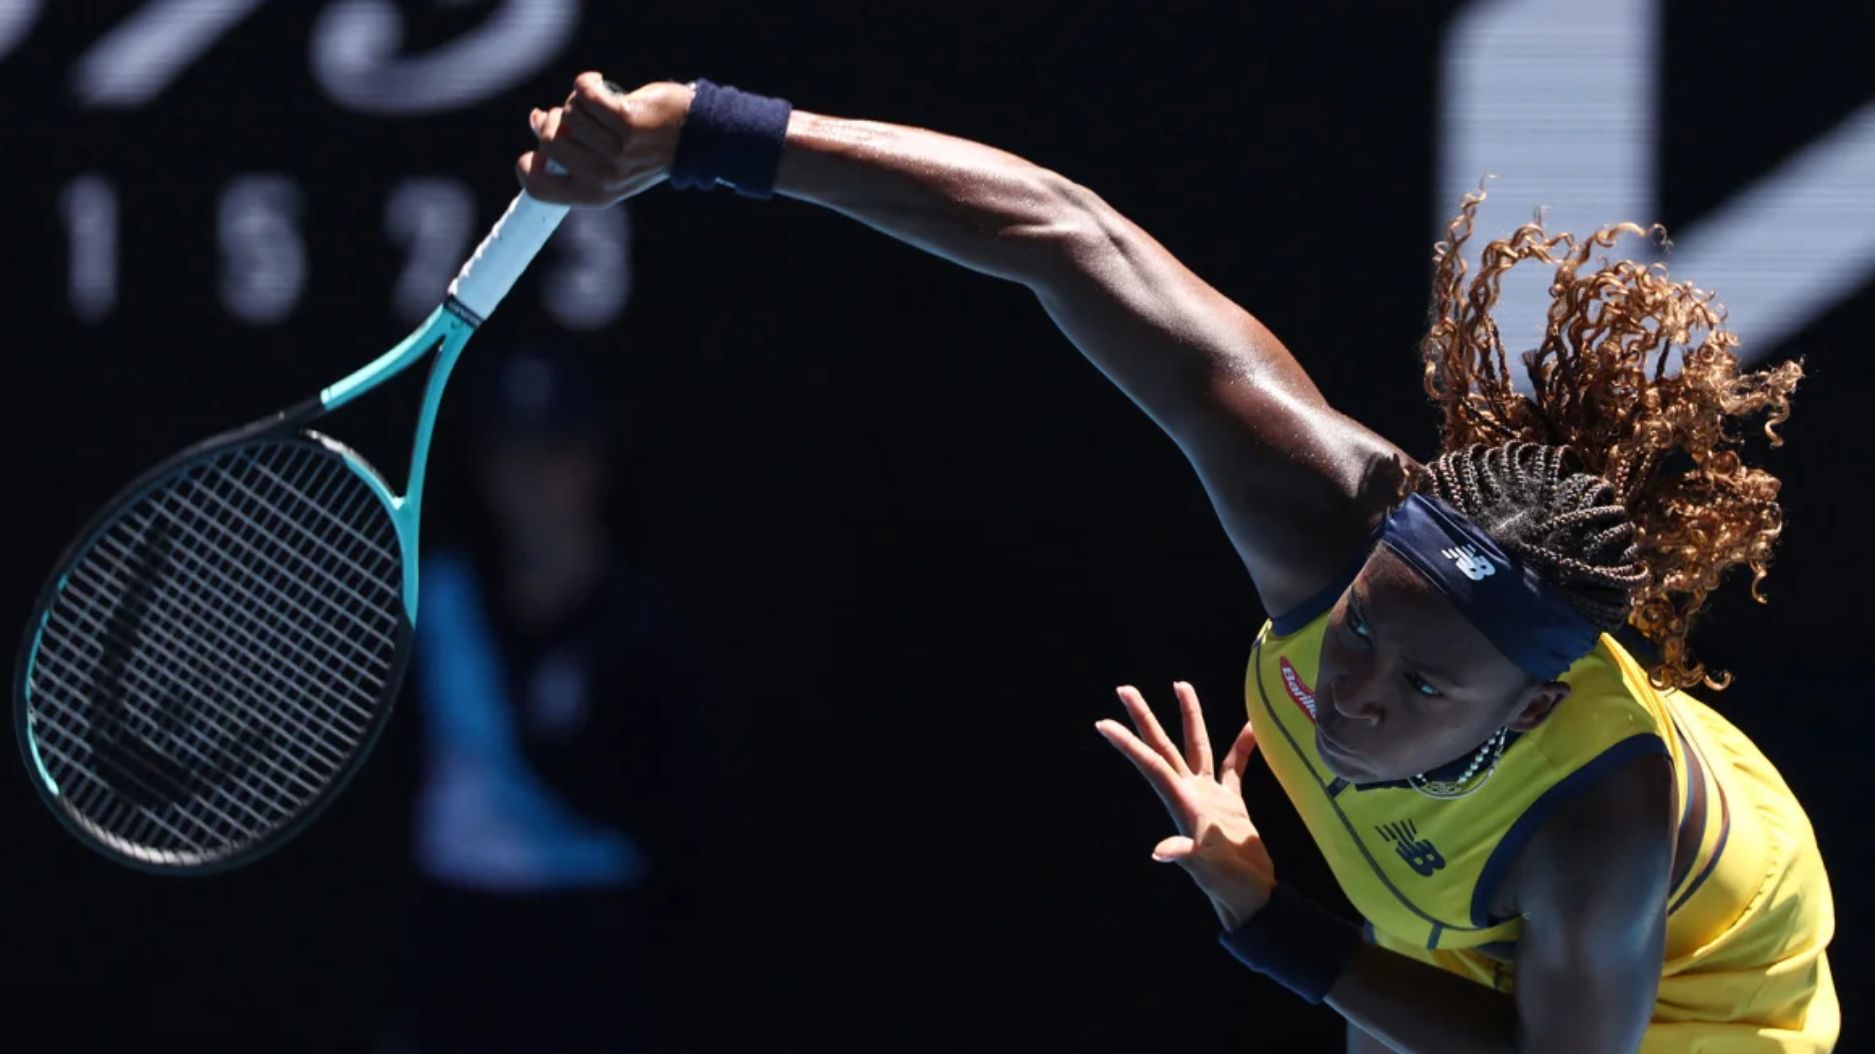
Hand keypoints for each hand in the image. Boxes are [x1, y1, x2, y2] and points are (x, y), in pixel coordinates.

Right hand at [518, 72, 693, 206]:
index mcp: (594, 194)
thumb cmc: (647, 149)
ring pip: (570, 113)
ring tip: (599, 104)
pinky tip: (597, 82)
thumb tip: (535, 121)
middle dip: (554, 120)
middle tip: (574, 114)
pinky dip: (587, 82)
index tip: (535, 148)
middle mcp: (603, 177)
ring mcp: (616, 151)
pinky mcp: (626, 122)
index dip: (526, 164)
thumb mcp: (609, 164)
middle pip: (549, 139)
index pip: (539, 187)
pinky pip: (584, 94)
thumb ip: (574, 152)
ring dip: (579, 101)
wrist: (694, 136)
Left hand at [1096, 682, 1274, 930]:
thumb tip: (1160, 852)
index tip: (1103, 722)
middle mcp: (1189, 792)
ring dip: (1189, 717)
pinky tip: (1252, 727)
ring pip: (1196, 746)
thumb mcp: (1203, 869)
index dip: (1128, 743)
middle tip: (1124, 688)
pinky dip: (1242, 747)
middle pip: (1164, 746)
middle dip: (1144, 717)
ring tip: (1180, 684)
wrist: (1251, 897)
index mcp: (1181, 802)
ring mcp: (1209, 796)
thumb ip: (1184, 855)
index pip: (1151, 764)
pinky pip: (1234, 766)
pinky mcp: (1231, 802)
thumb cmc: (1226, 884)